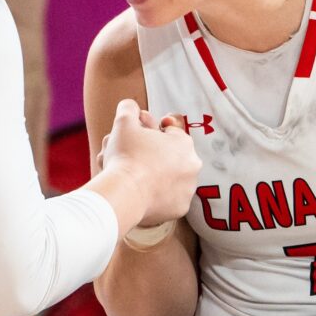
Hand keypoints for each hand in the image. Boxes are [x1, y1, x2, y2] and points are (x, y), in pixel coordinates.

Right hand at [100, 100, 201, 225]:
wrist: (124, 193)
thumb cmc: (125, 155)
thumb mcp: (123, 122)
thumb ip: (128, 108)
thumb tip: (129, 106)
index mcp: (184, 142)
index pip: (171, 131)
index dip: (154, 130)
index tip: (141, 133)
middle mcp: (192, 165)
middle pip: (171, 155)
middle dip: (155, 153)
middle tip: (135, 155)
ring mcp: (188, 189)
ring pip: (171, 178)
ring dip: (157, 175)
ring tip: (137, 175)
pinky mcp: (180, 209)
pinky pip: (168, 199)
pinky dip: (157, 196)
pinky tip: (141, 192)